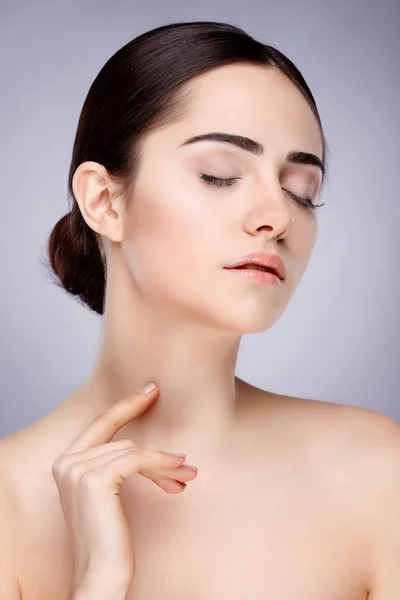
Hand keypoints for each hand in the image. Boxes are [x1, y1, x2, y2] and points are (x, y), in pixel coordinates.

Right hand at [52, 383, 197, 594]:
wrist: (99, 576)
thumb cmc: (107, 540)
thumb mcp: (109, 495)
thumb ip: (116, 466)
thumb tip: (151, 449)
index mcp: (65, 464)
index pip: (100, 426)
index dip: (125, 406)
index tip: (149, 391)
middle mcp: (66, 462)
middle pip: (121, 439)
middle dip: (154, 445)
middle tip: (177, 442)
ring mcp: (77, 469)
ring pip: (133, 450)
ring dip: (164, 464)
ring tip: (185, 477)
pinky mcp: (95, 479)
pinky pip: (137, 460)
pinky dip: (161, 465)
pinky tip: (176, 476)